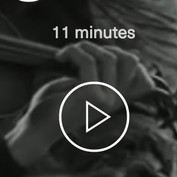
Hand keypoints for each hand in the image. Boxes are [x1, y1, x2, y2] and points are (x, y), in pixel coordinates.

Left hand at [4, 42, 155, 167]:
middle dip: (103, 47)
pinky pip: (88, 61)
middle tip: (79, 50)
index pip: (139, 70)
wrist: (37, 129)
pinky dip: (73, 52)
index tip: (98, 51)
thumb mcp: (84, 85)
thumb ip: (103, 71)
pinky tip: (59, 57)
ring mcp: (106, 98)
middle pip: (129, 60)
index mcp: (116, 99)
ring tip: (68, 51)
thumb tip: (135, 52)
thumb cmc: (56, 105)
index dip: (124, 53)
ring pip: (108, 57)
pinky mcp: (91, 94)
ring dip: (86, 46)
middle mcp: (116, 101)